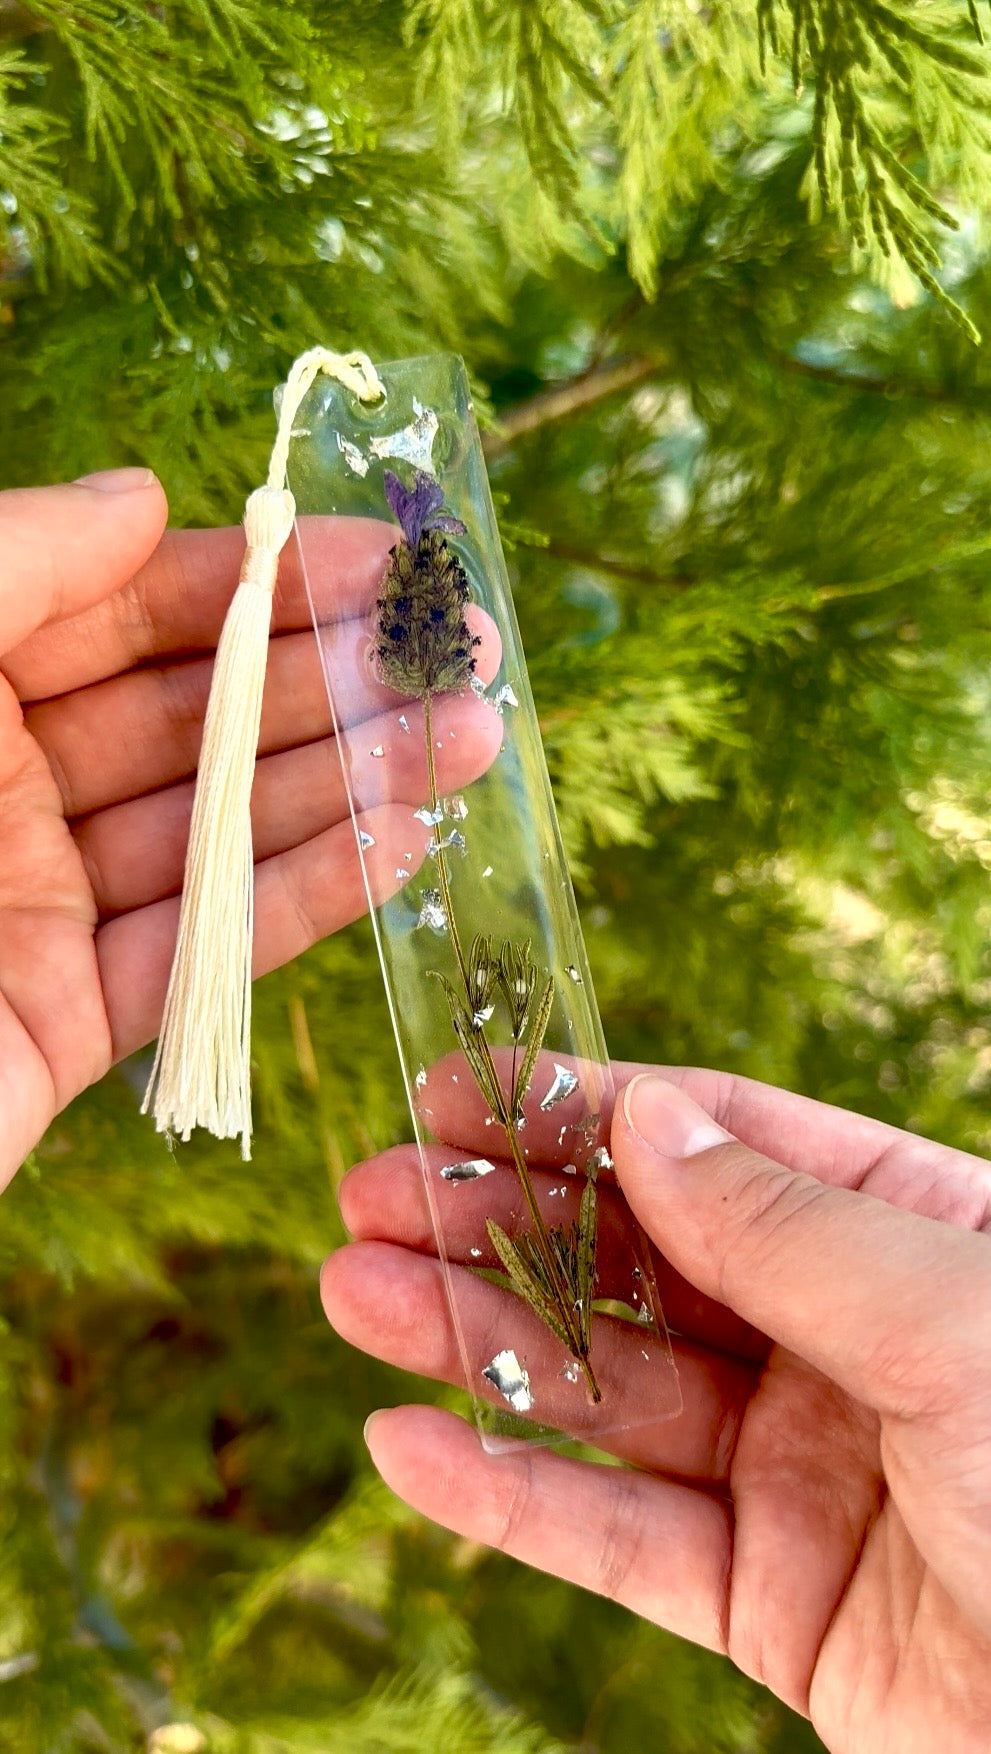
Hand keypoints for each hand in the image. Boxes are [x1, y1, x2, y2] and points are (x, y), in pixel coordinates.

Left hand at [0, 473, 501, 1189]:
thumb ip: (9, 559)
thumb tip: (148, 495)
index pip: (121, 609)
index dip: (254, 577)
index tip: (380, 555)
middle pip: (190, 718)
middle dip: (329, 679)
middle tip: (460, 645)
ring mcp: (29, 910)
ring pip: (215, 833)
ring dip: (350, 783)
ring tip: (474, 731)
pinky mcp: (58, 1029)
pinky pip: (198, 955)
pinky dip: (306, 902)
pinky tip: (405, 840)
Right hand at [324, 1064, 990, 1752]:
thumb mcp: (954, 1319)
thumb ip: (790, 1224)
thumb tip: (646, 1114)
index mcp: (915, 1237)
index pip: (723, 1145)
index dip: (586, 1113)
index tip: (458, 1091)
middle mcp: (851, 1340)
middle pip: (644, 1263)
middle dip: (503, 1225)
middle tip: (372, 1192)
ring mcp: (806, 1470)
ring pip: (612, 1392)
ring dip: (476, 1344)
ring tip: (351, 1294)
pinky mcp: (772, 1602)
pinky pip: (621, 1538)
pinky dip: (511, 1496)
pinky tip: (410, 1444)